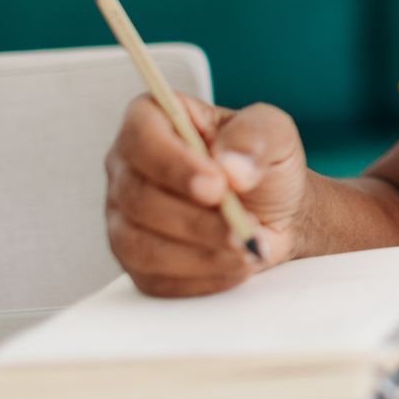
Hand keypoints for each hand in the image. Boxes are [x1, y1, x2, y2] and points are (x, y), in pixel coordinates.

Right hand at [104, 93, 309, 296]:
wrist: (274, 211)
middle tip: (244, 227)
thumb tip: (231, 166)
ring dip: (200, 252)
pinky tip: (235, 266)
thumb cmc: (264, 164)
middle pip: (137, 198)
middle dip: (196, 220)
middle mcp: (126, 168)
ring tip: (248, 248)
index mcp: (152, 120)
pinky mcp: (136, 260)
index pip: (140, 138)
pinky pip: (153, 278)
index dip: (174, 166)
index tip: (217, 186)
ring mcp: (124, 217)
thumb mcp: (274, 134)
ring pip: (140, 244)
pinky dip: (200, 277)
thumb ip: (255, 137)